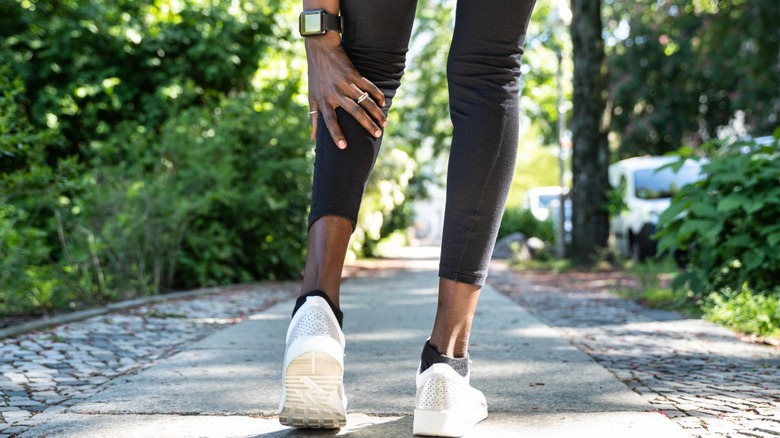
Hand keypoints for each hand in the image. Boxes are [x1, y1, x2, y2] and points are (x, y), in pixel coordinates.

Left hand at [306, 33, 386, 148]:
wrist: (320, 49)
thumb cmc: (316, 76)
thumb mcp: (312, 97)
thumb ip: (314, 118)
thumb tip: (313, 139)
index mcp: (324, 100)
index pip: (330, 122)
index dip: (336, 134)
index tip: (344, 146)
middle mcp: (335, 93)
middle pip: (354, 113)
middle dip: (368, 125)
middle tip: (377, 135)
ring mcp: (346, 83)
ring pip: (365, 101)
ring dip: (376, 113)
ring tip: (384, 123)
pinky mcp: (354, 74)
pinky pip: (369, 87)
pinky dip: (377, 95)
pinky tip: (383, 104)